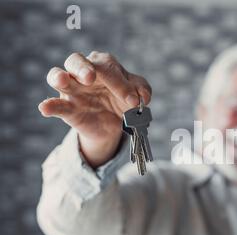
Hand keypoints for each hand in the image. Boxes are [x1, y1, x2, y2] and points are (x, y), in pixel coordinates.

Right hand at [38, 51, 151, 167]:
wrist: (115, 123)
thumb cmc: (124, 100)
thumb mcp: (137, 94)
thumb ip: (142, 90)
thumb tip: (143, 97)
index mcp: (103, 65)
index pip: (108, 69)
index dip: (121, 84)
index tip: (133, 101)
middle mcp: (84, 72)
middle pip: (76, 61)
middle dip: (83, 68)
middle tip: (90, 77)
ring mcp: (72, 89)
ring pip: (57, 75)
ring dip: (59, 77)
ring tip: (63, 81)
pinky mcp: (67, 108)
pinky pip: (56, 105)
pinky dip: (49, 105)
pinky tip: (45, 108)